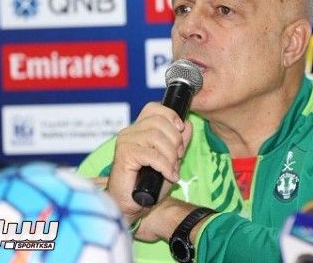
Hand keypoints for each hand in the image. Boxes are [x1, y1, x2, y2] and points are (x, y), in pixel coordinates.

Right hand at [106, 102, 192, 221]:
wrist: (134, 205)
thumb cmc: (149, 183)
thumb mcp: (170, 159)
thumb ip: (179, 142)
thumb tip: (187, 125)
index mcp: (139, 129)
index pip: (154, 108)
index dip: (170, 115)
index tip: (181, 129)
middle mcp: (129, 132)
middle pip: (159, 122)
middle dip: (175, 140)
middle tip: (178, 157)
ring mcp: (125, 142)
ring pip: (156, 137)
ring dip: (170, 155)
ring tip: (172, 168)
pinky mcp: (124, 155)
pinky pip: (151, 155)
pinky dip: (165, 166)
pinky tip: (169, 175)